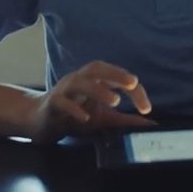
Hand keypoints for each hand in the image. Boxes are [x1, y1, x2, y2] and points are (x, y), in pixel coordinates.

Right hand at [27, 61, 153, 143]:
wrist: (41, 121)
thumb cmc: (76, 115)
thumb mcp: (105, 117)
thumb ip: (126, 119)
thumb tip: (151, 123)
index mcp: (95, 79)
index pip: (118, 77)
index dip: (135, 91)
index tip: (146, 108)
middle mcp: (80, 79)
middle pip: (96, 68)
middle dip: (115, 73)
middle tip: (133, 83)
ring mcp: (64, 89)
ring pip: (79, 82)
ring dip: (97, 89)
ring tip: (114, 101)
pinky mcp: (52, 103)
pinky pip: (61, 102)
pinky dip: (74, 108)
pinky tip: (85, 118)